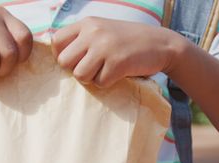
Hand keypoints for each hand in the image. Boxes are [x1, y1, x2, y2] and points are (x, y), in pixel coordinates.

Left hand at [52, 17, 185, 86]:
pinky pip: (100, 83)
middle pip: (64, 62)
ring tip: (106, 71)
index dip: (64, 55)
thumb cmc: (130, 41)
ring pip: (80, 75)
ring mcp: (105, 47)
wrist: (162, 44)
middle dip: (77, 69)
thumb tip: (59, 58)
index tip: (78, 60)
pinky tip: (119, 73)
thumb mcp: (104, 30)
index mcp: (87, 23)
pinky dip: (108, 83)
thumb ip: (83, 39)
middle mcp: (93, 32)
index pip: (56, 41)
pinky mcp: (117, 63)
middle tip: (94, 68)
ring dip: (92, 78)